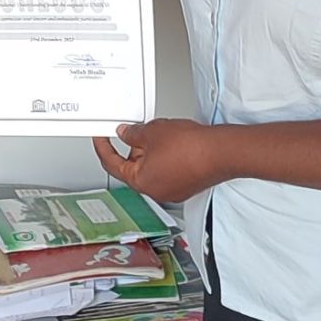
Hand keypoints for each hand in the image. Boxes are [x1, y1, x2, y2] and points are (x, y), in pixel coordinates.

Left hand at [90, 117, 219, 204]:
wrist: (221, 152)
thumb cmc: (191, 148)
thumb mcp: (152, 132)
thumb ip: (133, 134)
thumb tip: (125, 134)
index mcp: (141, 181)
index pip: (112, 165)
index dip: (104, 148)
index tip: (100, 139)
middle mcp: (155, 191)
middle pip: (134, 168)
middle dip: (135, 148)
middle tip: (138, 130)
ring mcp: (172, 190)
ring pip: (153, 169)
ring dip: (152, 152)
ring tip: (164, 135)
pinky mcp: (186, 186)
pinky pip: (169, 171)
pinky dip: (167, 158)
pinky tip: (177, 144)